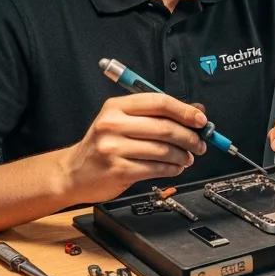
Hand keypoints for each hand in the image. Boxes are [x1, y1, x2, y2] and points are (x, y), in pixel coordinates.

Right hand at [63, 93, 207, 200]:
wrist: (72, 173)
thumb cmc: (103, 144)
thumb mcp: (125, 121)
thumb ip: (158, 115)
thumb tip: (196, 112)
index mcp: (116, 106)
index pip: (159, 102)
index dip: (185, 111)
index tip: (201, 120)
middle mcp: (113, 124)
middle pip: (165, 127)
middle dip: (190, 137)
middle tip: (200, 144)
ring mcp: (113, 148)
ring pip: (163, 150)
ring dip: (183, 156)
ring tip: (187, 158)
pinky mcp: (118, 170)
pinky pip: (156, 168)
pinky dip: (172, 169)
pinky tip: (175, 168)